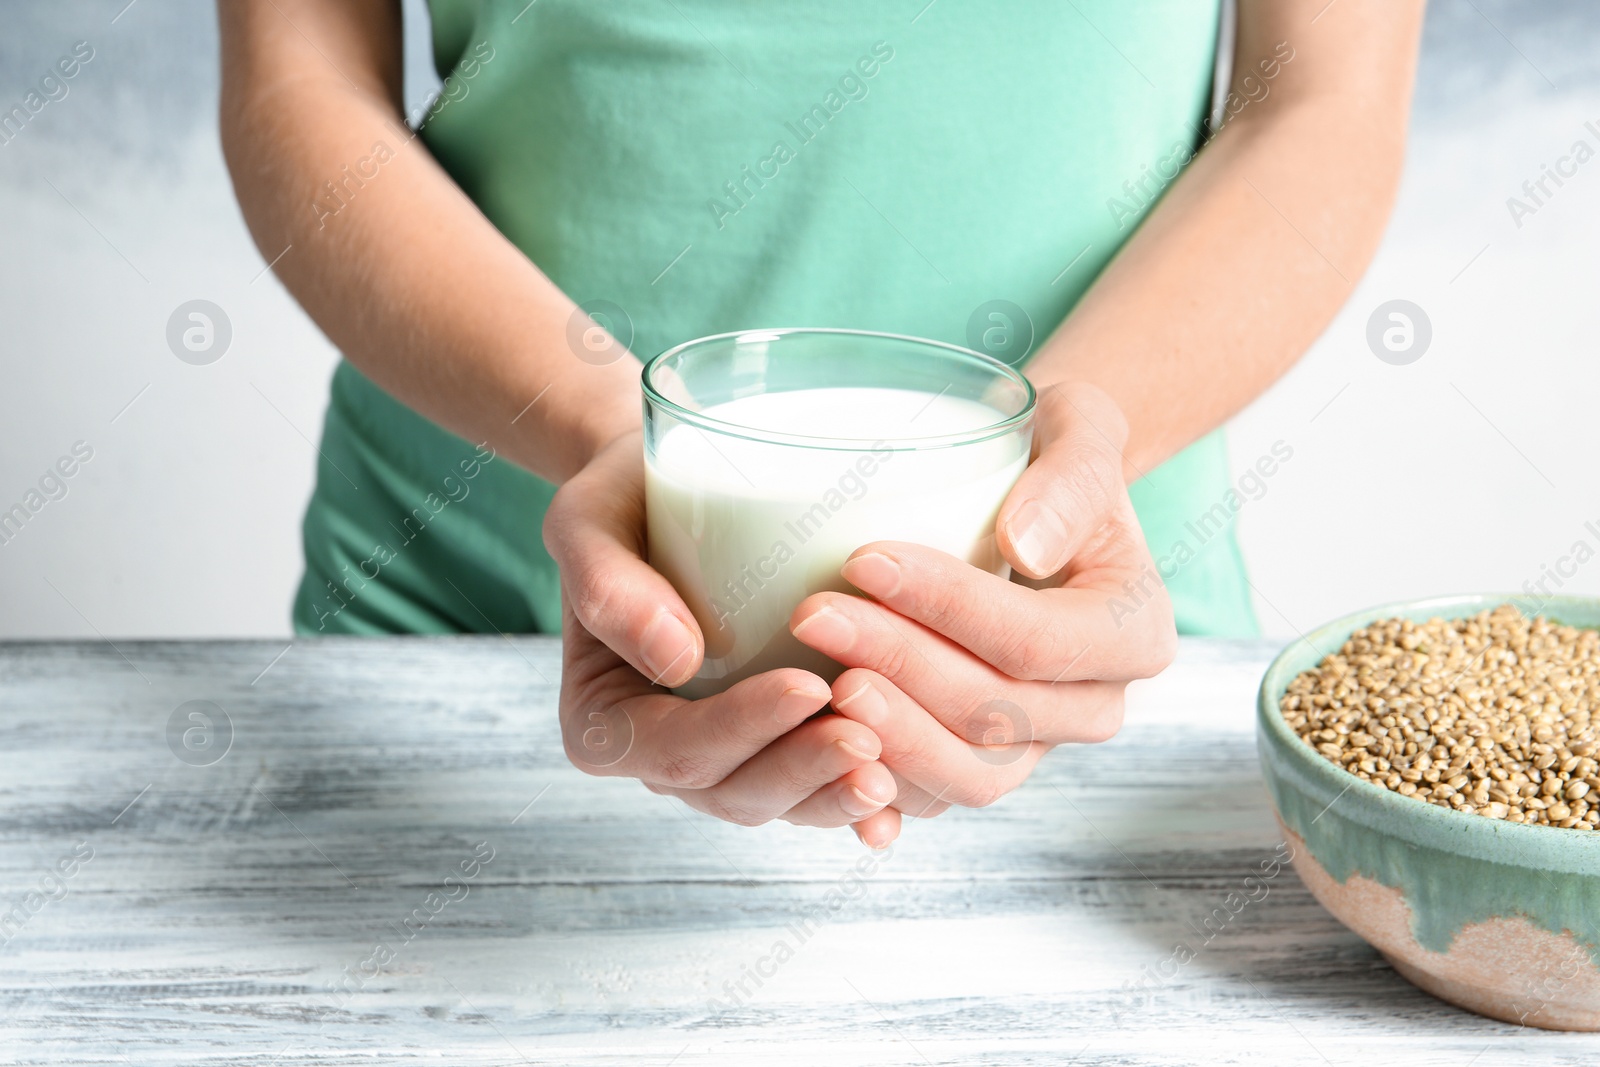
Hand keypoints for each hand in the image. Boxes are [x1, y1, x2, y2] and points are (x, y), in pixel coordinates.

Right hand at [543, 432, 897, 827]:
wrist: (669, 494)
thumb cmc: (624, 503)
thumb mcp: (588, 523)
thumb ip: (607, 585)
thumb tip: (676, 657)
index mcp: (605, 722)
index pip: (674, 746)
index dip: (741, 728)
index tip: (805, 687)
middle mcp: (663, 756)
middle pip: (733, 790)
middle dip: (802, 772)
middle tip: (865, 736)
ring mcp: (725, 761)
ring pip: (782, 803)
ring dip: (835, 795)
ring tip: (890, 772)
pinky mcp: (776, 749)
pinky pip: (816, 791)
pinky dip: (856, 805)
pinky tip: (898, 802)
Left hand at [788, 383, 1177, 846]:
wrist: (1036, 501)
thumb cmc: (1054, 453)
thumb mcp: (1081, 430)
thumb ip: (1072, 478)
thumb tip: (1028, 546)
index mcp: (1134, 633)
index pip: (1036, 639)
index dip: (949, 608)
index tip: (864, 559)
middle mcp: (1096, 705)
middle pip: (995, 715)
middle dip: (898, 666)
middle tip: (812, 614)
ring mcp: (1040, 745)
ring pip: (968, 776)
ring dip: (887, 736)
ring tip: (818, 681)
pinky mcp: (983, 763)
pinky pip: (931, 795)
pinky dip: (877, 781)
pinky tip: (818, 743)